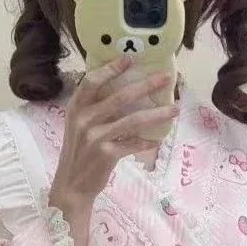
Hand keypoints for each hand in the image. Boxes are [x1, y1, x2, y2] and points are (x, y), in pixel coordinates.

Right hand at [49, 57, 178, 245]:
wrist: (71, 187)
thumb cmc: (79, 154)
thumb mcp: (78, 127)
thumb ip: (94, 109)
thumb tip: (124, 90)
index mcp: (76, 108)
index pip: (92, 81)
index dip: (112, 68)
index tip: (131, 59)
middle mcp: (84, 119)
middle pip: (120, 96)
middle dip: (147, 85)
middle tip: (167, 78)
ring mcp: (95, 137)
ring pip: (133, 120)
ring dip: (157, 114)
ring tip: (174, 109)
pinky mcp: (106, 154)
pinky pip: (133, 144)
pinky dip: (147, 142)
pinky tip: (158, 140)